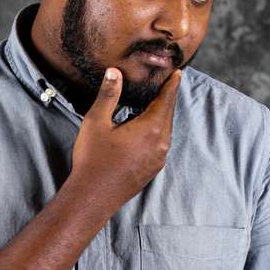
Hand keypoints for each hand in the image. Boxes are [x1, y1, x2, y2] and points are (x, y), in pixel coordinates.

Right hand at [69, 66, 181, 213]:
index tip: (176, 74)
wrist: (93, 196)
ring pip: (165, 131)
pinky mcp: (153, 169)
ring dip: (162, 116)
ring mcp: (158, 159)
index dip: (171, 85)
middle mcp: (160, 144)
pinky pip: (161, 144)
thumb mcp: (96, 122)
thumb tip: (114, 73)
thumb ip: (108, 95)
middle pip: (168, 115)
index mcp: (150, 129)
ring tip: (156, 104)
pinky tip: (146, 129)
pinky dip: (157, 132)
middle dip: (167, 98)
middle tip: (167, 84)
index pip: (166, 100)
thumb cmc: (93, 160)